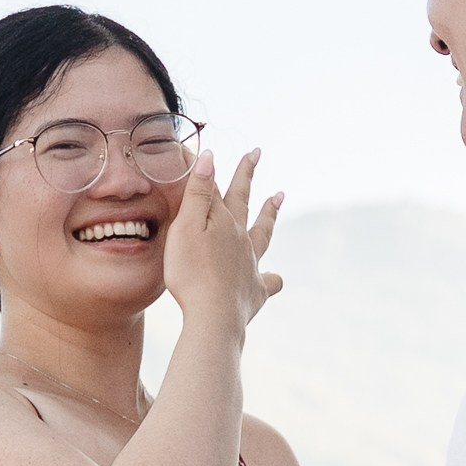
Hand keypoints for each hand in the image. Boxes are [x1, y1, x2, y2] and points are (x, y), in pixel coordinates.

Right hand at [162, 149, 281, 334]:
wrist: (213, 315)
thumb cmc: (192, 273)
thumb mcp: (186, 228)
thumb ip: (198, 193)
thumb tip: (210, 156)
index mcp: (224, 222)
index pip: (224, 188)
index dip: (232, 169)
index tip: (244, 151)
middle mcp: (242, 239)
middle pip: (246, 203)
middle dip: (249, 178)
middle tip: (257, 155)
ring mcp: (251, 264)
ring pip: (264, 234)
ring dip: (270, 214)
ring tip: (279, 198)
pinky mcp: (255, 290)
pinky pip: (268, 282)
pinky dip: (271, 279)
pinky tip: (274, 279)